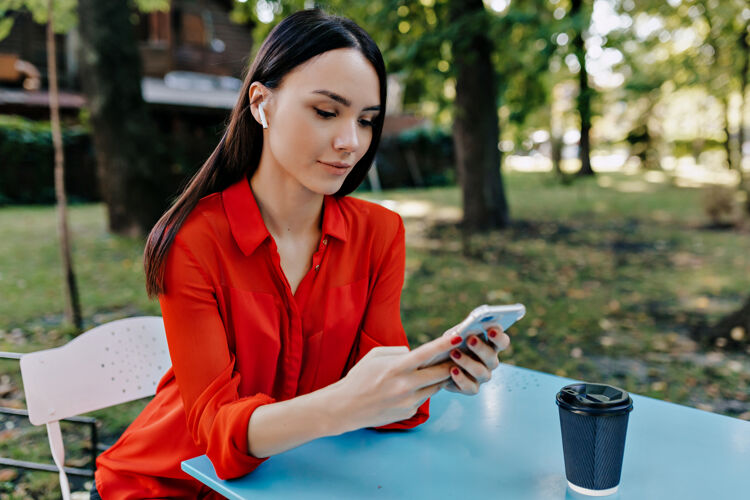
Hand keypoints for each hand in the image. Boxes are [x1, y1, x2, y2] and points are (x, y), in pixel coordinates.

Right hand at [330, 335, 458, 431]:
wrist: (346, 407)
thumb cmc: (359, 378)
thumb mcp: (375, 356)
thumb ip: (398, 352)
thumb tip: (415, 354)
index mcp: (397, 367)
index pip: (427, 353)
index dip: (445, 345)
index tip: (459, 337)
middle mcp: (406, 385)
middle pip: (439, 373)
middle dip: (450, 364)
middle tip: (457, 356)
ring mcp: (408, 401)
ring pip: (435, 387)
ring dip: (436, 379)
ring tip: (432, 372)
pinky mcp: (409, 413)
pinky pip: (423, 399)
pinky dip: (421, 392)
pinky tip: (409, 389)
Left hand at [444, 326, 510, 394]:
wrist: (440, 364)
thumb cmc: (452, 344)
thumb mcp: (457, 334)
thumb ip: (463, 329)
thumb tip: (467, 325)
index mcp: (491, 346)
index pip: (502, 341)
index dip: (499, 336)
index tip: (491, 330)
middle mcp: (490, 362)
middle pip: (492, 356)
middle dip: (481, 348)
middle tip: (470, 339)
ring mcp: (482, 376)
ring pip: (481, 372)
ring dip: (467, 362)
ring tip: (453, 353)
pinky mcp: (472, 388)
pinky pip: (469, 386)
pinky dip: (460, 378)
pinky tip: (452, 370)